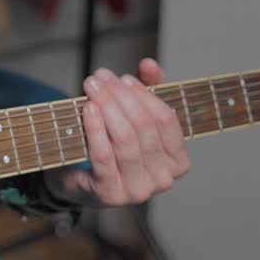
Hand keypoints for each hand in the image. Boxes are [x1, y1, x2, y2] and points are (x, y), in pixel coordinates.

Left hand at [44, 58, 188, 206]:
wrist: (81, 182)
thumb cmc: (113, 146)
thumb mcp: (135, 116)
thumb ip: (148, 89)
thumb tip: (149, 64)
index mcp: (178, 161)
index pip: (166, 121)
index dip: (145, 95)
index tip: (124, 78)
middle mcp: (163, 179)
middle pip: (143, 127)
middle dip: (120, 96)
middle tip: (100, 77)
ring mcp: (138, 190)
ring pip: (125, 140)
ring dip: (107, 106)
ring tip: (91, 87)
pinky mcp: (110, 194)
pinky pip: (103, 156)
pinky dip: (95, 128)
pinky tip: (88, 108)